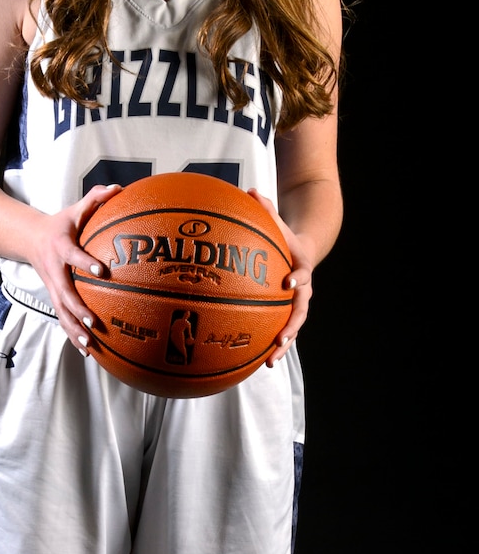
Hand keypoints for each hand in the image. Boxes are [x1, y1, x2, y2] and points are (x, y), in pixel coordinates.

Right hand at [26, 182, 121, 351]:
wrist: (30, 239)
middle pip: (64, 294)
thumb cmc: (61, 224)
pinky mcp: (55, 298)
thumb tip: (119, 188)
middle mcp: (55, 271)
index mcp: (61, 248)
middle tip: (93, 322)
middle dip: (77, 309)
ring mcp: (53, 287)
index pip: (73, 256)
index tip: (101, 271)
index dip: (85, 262)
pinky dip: (73, 335)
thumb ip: (95, 198)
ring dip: (74, 330)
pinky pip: (63, 319)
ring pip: (62, 312)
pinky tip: (87, 351)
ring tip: (89, 346)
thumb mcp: (74, 209)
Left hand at [246, 188, 315, 367]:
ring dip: (284, 345)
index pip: (303, 274)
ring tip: (271, 361)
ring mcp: (296, 305)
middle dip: (293, 325)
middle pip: (301, 311)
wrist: (302, 252)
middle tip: (282, 336)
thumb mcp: (278, 223)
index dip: (297, 279)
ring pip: (293, 329)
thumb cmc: (284, 237)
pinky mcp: (287, 314)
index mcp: (301, 267)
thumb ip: (266, 210)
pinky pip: (281, 332)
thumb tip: (250, 191)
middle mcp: (303, 290)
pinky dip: (273, 346)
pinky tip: (259, 362)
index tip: (288, 283)